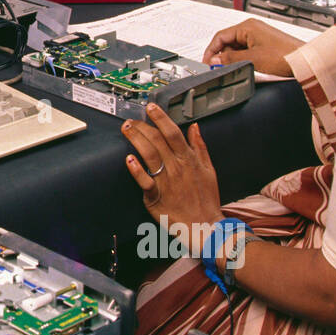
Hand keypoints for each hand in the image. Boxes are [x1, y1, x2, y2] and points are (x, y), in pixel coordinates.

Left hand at [123, 104, 222, 252]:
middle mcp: (177, 167)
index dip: (161, 118)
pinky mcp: (157, 197)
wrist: (205, 226)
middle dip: (142, 126)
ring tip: (126, 130)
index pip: (173, 133)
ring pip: (149, 155)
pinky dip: (136, 170)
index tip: (151, 107)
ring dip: (136, 140)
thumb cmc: (206, 199)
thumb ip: (200, 147)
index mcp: (189, 160)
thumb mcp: (209, 170)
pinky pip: (145, 181)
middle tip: (131, 119)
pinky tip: (128, 159)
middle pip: (158, 140)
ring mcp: (166, 181)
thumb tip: (195, 128)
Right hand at [201, 18, 301, 76]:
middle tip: (218, 68)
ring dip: (232, 58)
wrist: (305, 61)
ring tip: (233, 68)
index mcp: (247, 26)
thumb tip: (215, 60)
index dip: (211, 51)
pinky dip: (242, 59)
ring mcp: (259, 36)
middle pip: (228, 42)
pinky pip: (246, 50)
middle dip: (222, 56)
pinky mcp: (264, 44)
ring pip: (237, 47)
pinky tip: (244, 67)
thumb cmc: (285, 56)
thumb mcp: (251, 59)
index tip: (207, 63)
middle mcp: (253, 28)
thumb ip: (229, 59)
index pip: (220, 36)